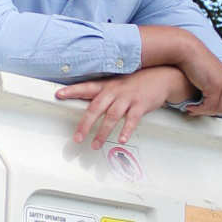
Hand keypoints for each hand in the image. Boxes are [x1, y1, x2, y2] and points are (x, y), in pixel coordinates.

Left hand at [56, 67, 186, 147]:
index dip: (72, 90)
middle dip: (85, 123)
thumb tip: (88, 105)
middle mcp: (115, 91)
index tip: (58, 95)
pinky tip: (121, 139)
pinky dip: (126, 130)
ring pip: (112, 116)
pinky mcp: (141, 105)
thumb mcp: (118, 83)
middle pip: (96, 107)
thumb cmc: (137, 82)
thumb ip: (103, 93)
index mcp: (107, 85)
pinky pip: (132, 119)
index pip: (86, 87)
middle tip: (77, 137)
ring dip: (103, 132)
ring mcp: (128, 98)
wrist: (162, 76)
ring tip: (95, 144)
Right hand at [170, 38, 221, 117]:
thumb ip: (212, 81)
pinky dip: (199, 109)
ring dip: (205, 111)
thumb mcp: (208, 71)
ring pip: (219, 107)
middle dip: (215, 111)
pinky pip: (209, 105)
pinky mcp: (214, 86)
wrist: (188, 51)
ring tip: (193, 109)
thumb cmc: (193, 59)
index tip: (210, 107)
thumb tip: (206, 92)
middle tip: (201, 111)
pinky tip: (190, 107)